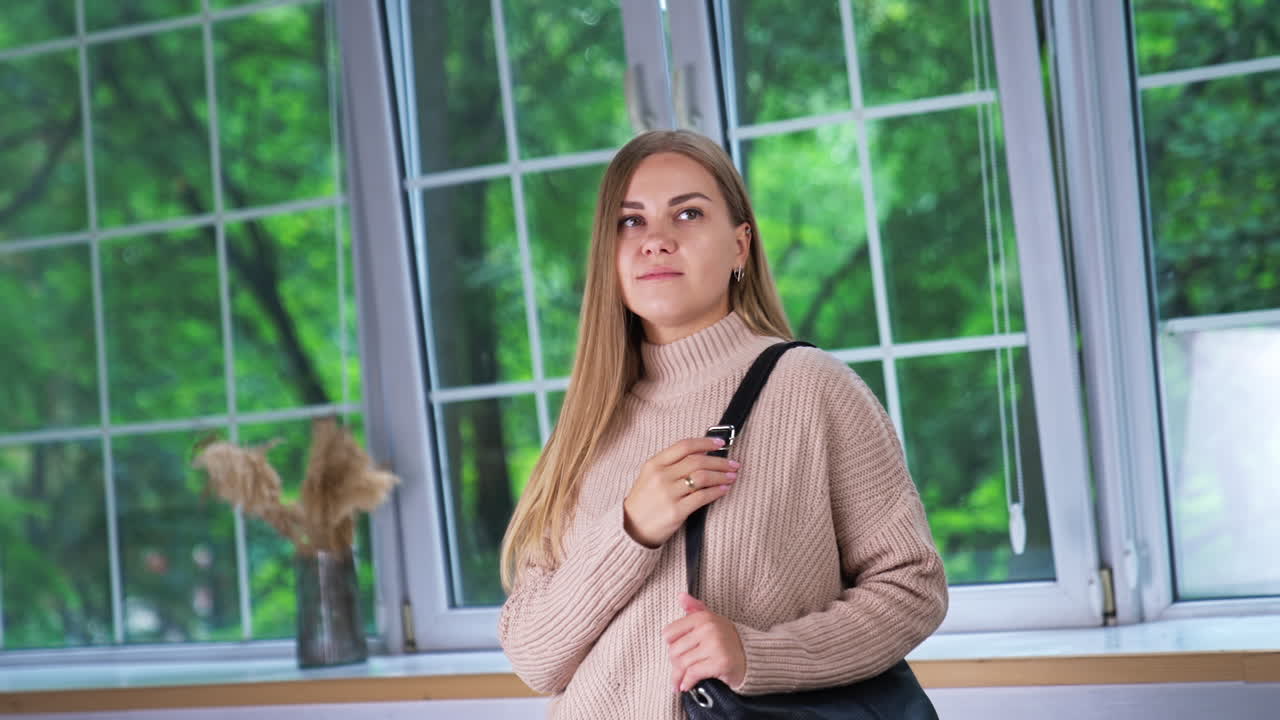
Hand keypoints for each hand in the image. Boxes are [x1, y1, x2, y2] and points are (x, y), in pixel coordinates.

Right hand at [622, 437, 739, 547]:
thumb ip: (671, 464)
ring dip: (721, 476)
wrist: (631, 529)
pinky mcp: (676, 511)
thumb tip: (702, 453)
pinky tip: (724, 489)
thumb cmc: (644, 501)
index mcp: (654, 464)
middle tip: (734, 463)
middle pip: (697, 461)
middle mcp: (661, 476)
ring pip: (703, 477)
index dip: (706, 443)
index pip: (684, 446)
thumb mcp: (650, 476)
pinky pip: (702, 497)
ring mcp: (668, 494)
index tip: (721, 443)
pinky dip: (717, 492)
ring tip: (732, 476)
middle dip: (720, 461)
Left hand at [664, 593, 746, 692]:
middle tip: (678, 671)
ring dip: (678, 677)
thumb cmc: (727, 640)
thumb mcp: (712, 620)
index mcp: (702, 617)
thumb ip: (695, 608)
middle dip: (674, 665)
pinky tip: (687, 686)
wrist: (751, 657)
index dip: (670, 646)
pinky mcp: (721, 662)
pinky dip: (688, 682)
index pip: (669, 633)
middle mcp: (708, 628)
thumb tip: (680, 596)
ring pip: (683, 663)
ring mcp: (715, 644)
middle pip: (674, 650)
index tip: (675, 653)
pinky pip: (694, 673)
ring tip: (679, 682)